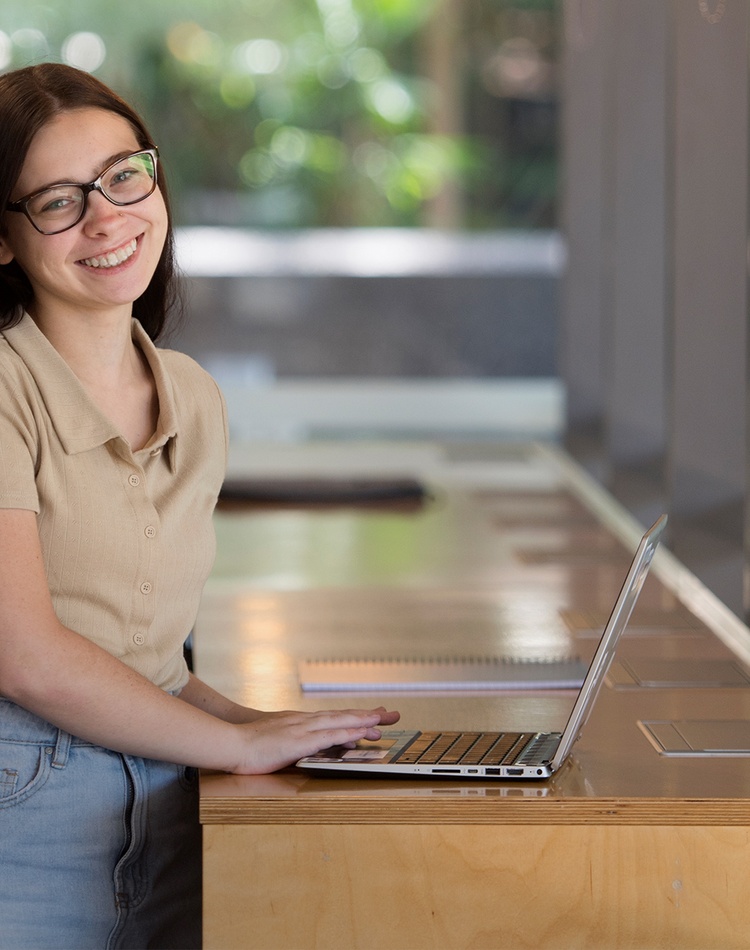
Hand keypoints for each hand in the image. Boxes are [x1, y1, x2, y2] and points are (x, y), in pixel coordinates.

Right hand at [231, 706, 399, 774]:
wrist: (231, 741)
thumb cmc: (249, 745)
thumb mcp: (276, 739)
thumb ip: (294, 741)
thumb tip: (308, 747)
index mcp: (301, 721)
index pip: (335, 716)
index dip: (356, 716)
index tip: (376, 715)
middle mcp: (305, 721)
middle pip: (343, 715)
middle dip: (368, 715)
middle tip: (392, 714)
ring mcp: (302, 730)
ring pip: (338, 722)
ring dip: (361, 721)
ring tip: (382, 721)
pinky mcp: (297, 742)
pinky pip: (326, 736)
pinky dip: (344, 734)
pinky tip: (357, 734)